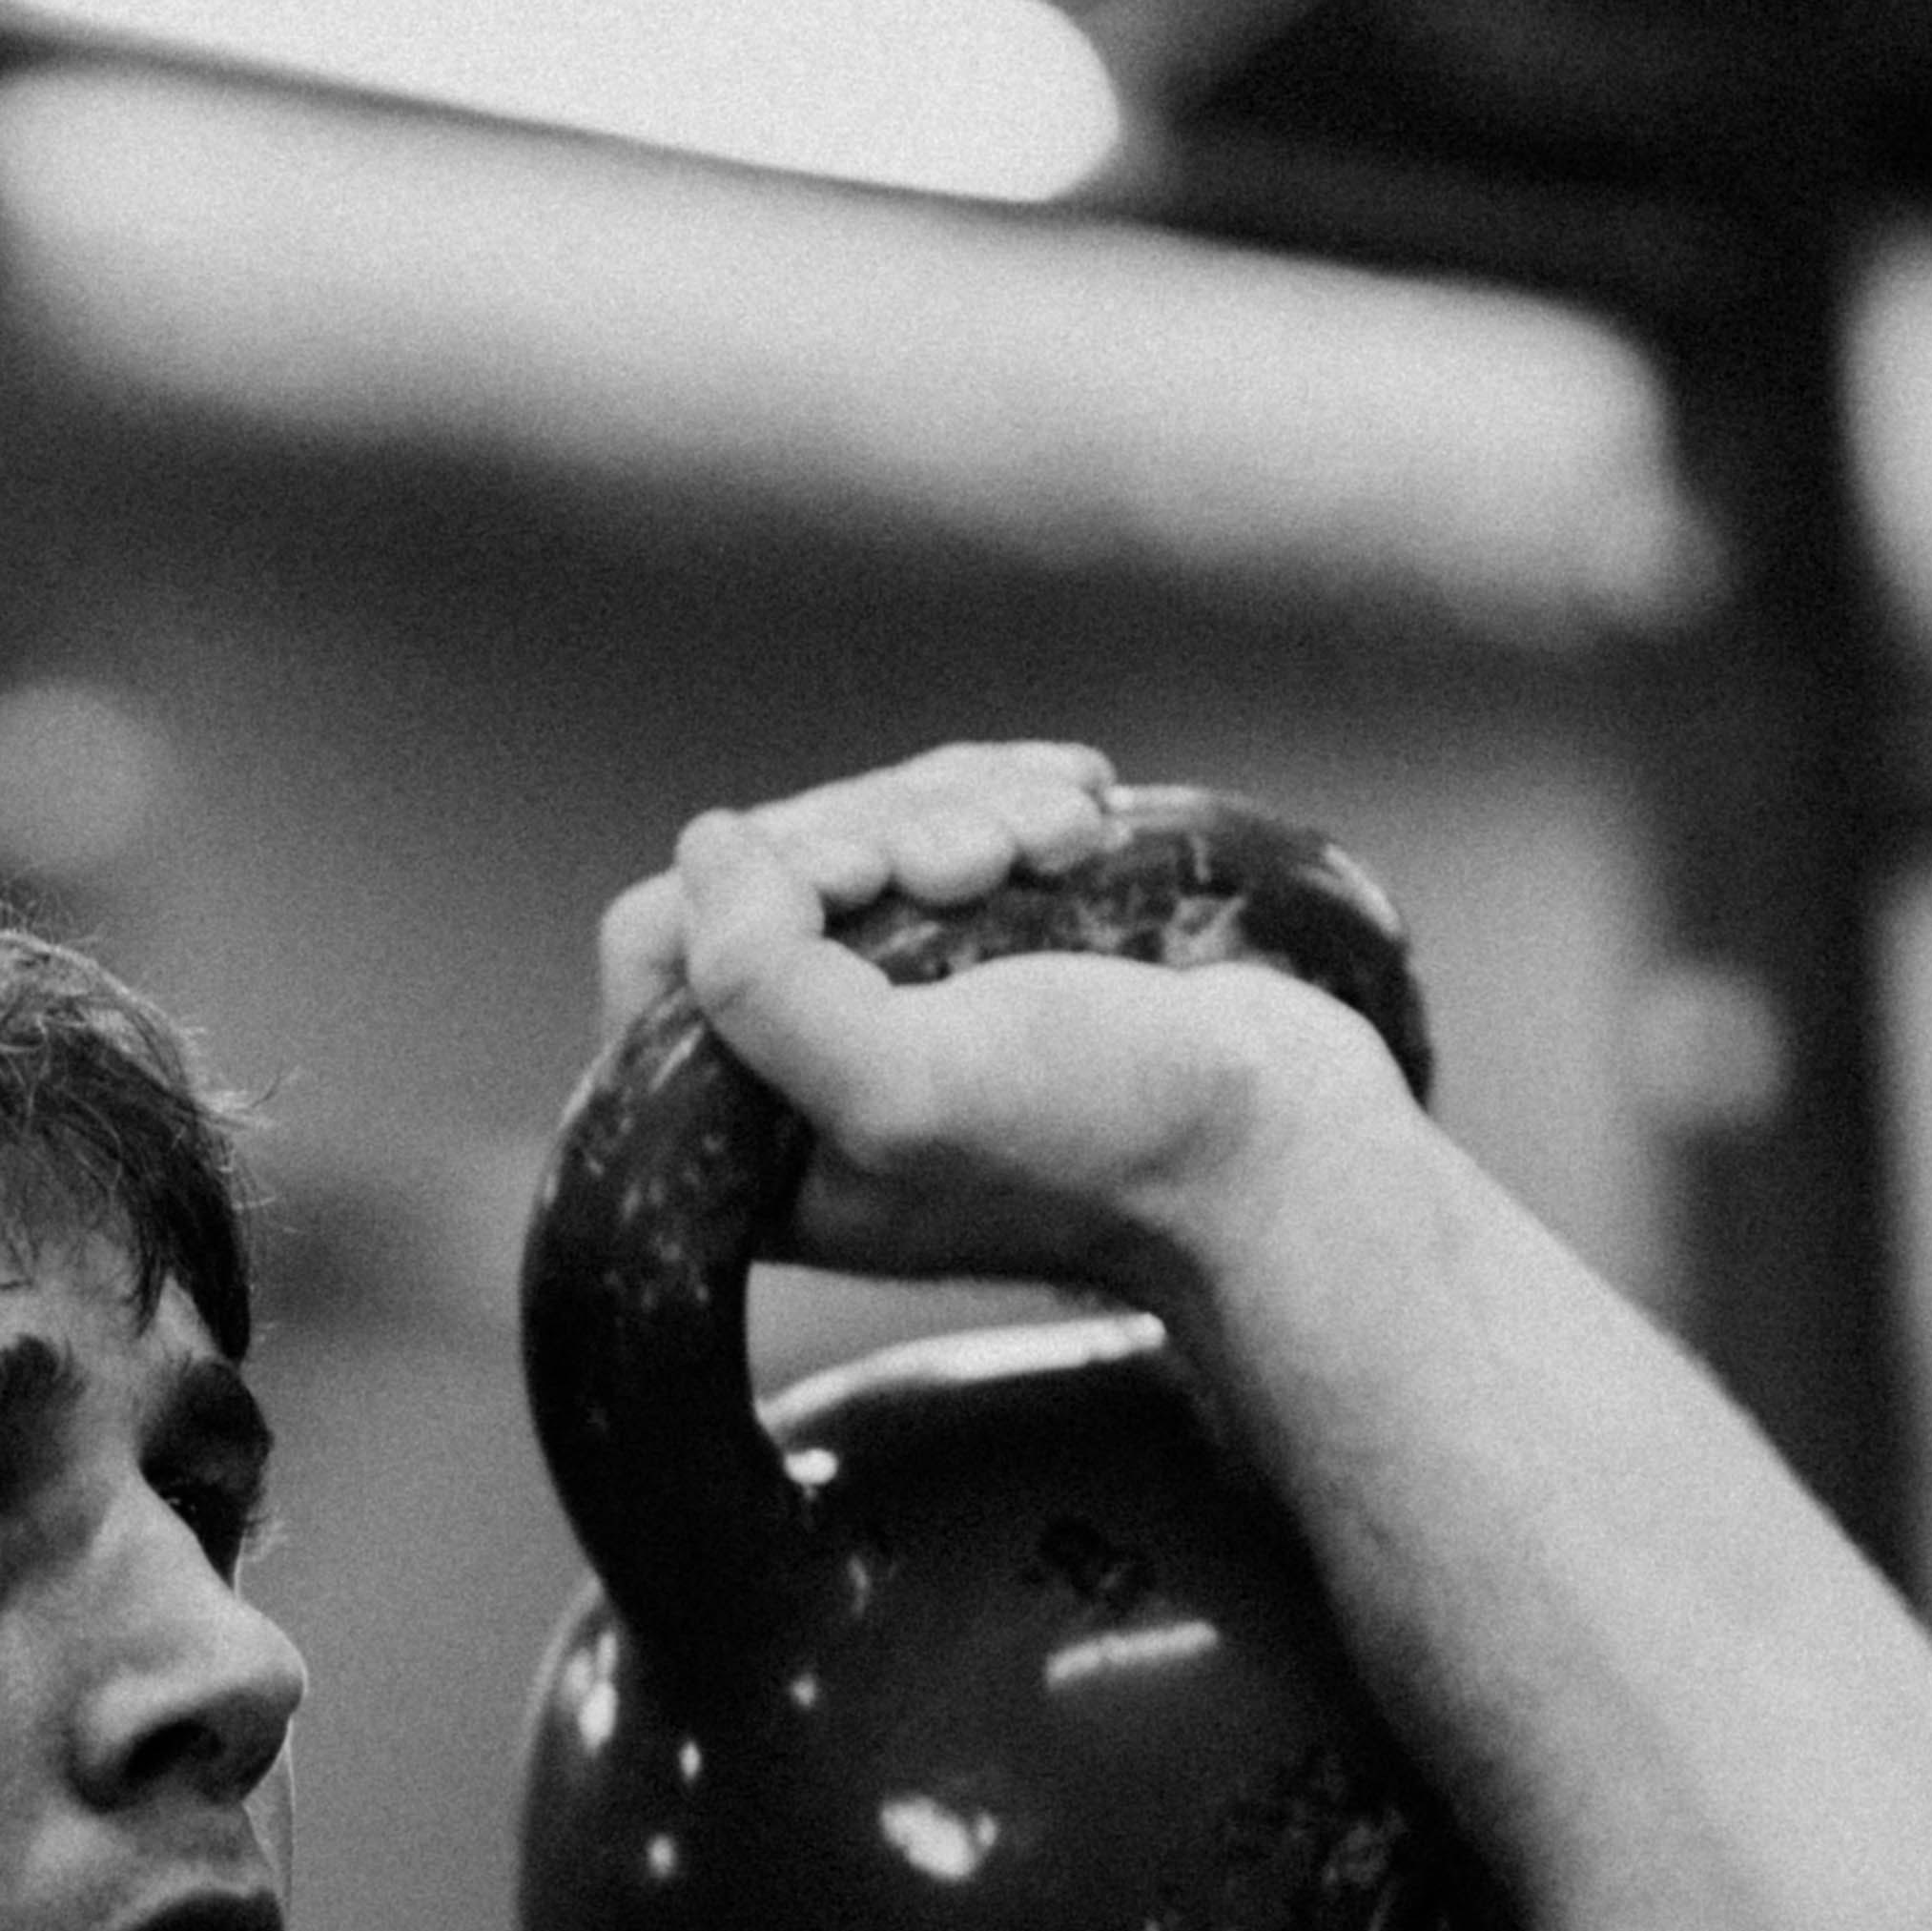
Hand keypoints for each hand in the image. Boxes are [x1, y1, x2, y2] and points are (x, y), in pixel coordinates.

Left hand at [594, 742, 1397, 1290]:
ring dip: (965, 806)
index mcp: (745, 1135)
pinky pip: (945, 811)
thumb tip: (707, 848)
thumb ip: (759, 985)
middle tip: (991, 867)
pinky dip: (1010, 794)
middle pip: (766, 861)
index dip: (759, 880)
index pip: (659, 941)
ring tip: (1059, 842)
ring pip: (862, 823)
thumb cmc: (1098, 1133)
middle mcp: (803, 1068)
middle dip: (888, 831)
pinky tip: (1080, 815)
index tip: (876, 885)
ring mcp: (896, 996)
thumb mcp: (900, 1087)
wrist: (1272, 1136)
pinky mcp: (982, 940)